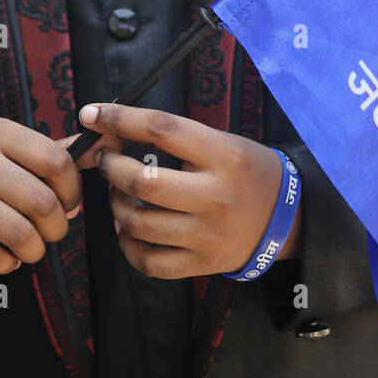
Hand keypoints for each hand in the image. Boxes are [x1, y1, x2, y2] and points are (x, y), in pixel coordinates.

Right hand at [0, 116, 124, 271]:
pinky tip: (4, 254)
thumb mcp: (22, 158)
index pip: (58, 162)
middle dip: (56, 228)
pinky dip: (8, 264)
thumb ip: (66, 153)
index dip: (73, 192)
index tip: (69, 204)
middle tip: (51, 232)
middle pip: (42, 203)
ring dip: (35, 250)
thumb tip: (117, 137)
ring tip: (30, 246)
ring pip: (21, 234)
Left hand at [78, 103, 301, 279]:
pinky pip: (149, 262)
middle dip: (111, 167)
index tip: (91, 114)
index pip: (162, 129)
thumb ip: (175, 138)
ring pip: (138, 223)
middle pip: (141, 181)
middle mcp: (215, 196)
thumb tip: (115, 129)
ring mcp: (208, 234)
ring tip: (119, 195)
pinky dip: (128, 246)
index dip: (119, 119)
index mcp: (222, 155)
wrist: (286, 216)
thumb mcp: (222, 142)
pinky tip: (129, 230)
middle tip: (108, 161)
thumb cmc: (245, 171)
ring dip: (116, 205)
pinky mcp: (203, 263)